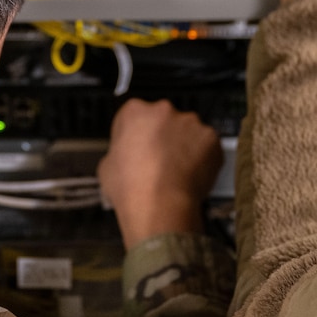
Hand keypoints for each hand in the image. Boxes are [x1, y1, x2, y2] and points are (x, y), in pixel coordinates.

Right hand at [98, 99, 222, 248]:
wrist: (161, 206)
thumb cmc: (134, 189)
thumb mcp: (106, 168)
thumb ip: (118, 152)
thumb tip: (122, 159)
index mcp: (134, 112)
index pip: (135, 115)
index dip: (136, 134)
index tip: (138, 145)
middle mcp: (163, 111)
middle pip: (163, 119)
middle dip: (163, 136)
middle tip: (157, 160)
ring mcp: (189, 123)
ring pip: (187, 131)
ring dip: (184, 145)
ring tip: (175, 170)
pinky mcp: (209, 137)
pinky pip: (207, 144)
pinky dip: (203, 156)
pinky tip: (190, 173)